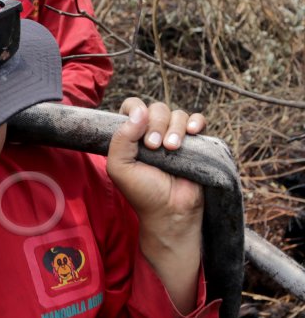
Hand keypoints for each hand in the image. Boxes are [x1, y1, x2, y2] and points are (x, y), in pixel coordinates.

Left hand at [107, 101, 202, 311]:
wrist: (170, 210)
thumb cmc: (142, 192)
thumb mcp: (119, 167)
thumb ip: (120, 139)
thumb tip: (139, 111)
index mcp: (131, 136)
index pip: (132, 107)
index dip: (135, 111)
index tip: (137, 129)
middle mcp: (152, 133)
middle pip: (156, 108)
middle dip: (156, 124)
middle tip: (155, 148)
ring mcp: (174, 136)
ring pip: (177, 114)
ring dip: (175, 128)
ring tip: (172, 148)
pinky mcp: (195, 143)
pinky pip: (198, 120)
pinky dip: (196, 121)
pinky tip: (193, 132)